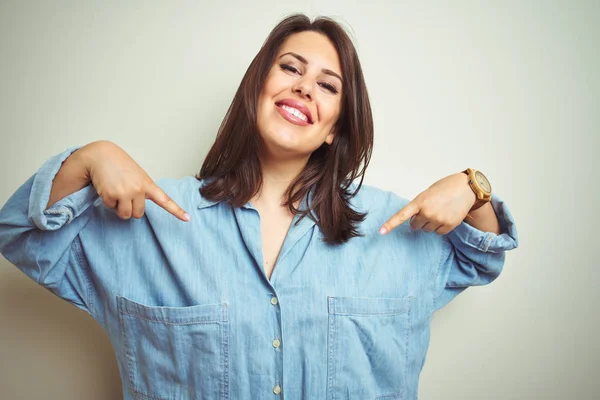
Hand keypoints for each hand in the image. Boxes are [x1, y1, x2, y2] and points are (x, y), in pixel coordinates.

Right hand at [74, 141, 189, 220]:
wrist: (101, 155)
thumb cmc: (120, 166)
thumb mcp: (137, 175)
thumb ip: (143, 190)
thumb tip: (141, 207)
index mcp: (148, 184)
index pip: (165, 200)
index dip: (176, 211)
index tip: (187, 219)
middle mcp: (139, 189)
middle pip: (138, 214)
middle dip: (130, 208)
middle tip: (124, 194)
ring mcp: (125, 192)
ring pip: (125, 215)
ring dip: (119, 207)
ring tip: (116, 191)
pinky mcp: (111, 195)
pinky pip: (111, 208)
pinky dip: (108, 201)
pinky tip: (107, 187)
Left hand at [380, 173, 474, 234]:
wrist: (466, 188)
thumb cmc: (445, 188)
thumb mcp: (427, 193)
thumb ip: (419, 206)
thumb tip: (415, 220)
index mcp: (419, 202)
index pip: (401, 215)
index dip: (390, 224)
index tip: (381, 232)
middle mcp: (427, 212)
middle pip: (415, 226)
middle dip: (419, 220)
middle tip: (428, 210)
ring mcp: (438, 220)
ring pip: (427, 230)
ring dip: (430, 223)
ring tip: (440, 211)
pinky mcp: (449, 226)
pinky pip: (438, 232)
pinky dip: (440, 226)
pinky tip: (447, 215)